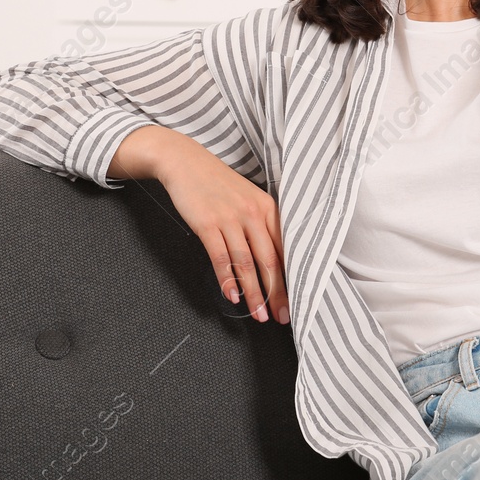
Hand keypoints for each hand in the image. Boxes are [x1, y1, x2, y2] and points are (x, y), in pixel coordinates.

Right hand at [154, 135, 288, 324]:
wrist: (185, 162)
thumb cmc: (217, 184)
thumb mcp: (247, 199)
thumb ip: (260, 225)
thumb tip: (271, 260)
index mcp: (267, 208)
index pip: (284, 250)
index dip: (291, 279)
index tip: (294, 301)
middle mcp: (253, 213)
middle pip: (270, 260)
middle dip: (277, 293)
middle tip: (280, 316)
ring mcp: (230, 218)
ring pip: (246, 263)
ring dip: (253, 293)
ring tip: (258, 314)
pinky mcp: (208, 224)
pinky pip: (221, 257)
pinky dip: (227, 279)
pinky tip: (231, 296)